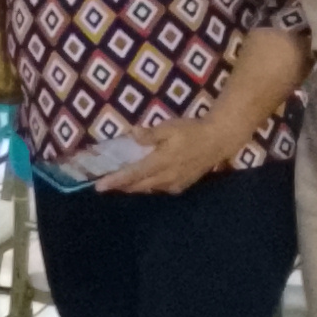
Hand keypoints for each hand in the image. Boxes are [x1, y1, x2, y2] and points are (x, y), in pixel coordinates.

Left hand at [94, 116, 252, 194]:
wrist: (218, 141)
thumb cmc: (192, 131)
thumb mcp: (170, 127)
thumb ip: (150, 134)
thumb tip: (132, 134)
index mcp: (160, 163)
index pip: (132, 175)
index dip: (115, 181)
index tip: (98, 186)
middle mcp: (165, 178)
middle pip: (138, 186)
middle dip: (121, 186)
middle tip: (105, 184)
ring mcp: (174, 184)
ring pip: (148, 189)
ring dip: (133, 187)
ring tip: (121, 183)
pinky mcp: (181, 185)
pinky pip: (159, 188)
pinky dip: (148, 186)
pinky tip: (144, 180)